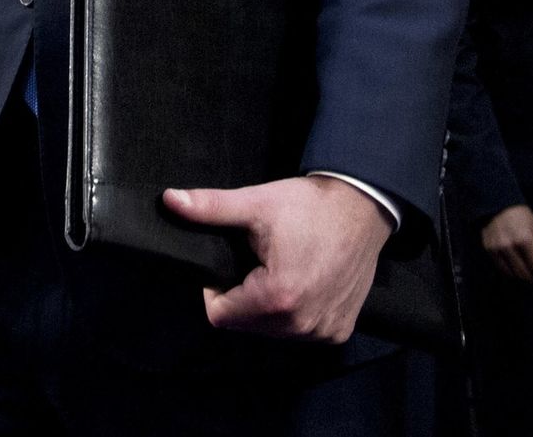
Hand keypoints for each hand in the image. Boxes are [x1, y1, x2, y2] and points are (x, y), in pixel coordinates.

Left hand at [163, 176, 389, 342]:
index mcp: (277, 297)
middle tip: (256, 261)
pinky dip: (293, 313)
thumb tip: (169, 200)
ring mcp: (323, 332)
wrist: (362, 208)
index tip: (228, 264)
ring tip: (278, 270)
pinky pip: (298, 332)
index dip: (214, 289)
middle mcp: (301, 324)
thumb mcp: (256, 203)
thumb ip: (210, 208)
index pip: (220, 315)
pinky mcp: (338, 332)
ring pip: (271, 331)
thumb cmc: (309, 206)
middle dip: (242, 297)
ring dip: (267, 308)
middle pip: (245, 325)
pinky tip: (301, 282)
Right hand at [481, 204, 532, 287]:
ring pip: (511, 273)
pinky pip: (500, 267)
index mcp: (525, 239)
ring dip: (522, 278)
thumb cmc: (519, 213)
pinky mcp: (488, 249)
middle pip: (524, 273)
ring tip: (529, 278)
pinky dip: (509, 272)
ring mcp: (498, 248)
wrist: (496, 202)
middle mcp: (510, 246)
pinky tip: (516, 271)